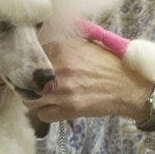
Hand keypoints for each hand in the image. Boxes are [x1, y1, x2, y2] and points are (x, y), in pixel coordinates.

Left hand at [23, 39, 154, 123]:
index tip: (30, 68)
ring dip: (33, 99)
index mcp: (61, 49)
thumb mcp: (86, 42)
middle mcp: (59, 69)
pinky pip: (43, 115)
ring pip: (30, 99)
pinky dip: (45, 113)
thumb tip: (43, 38)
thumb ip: (63, 40)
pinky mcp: (69, 109)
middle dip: (27, 82)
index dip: (29, 64)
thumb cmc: (108, 63)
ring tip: (40, 97)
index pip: (30, 57)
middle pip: (26, 79)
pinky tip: (52, 107)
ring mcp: (63, 91)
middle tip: (31, 84)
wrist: (128, 85)